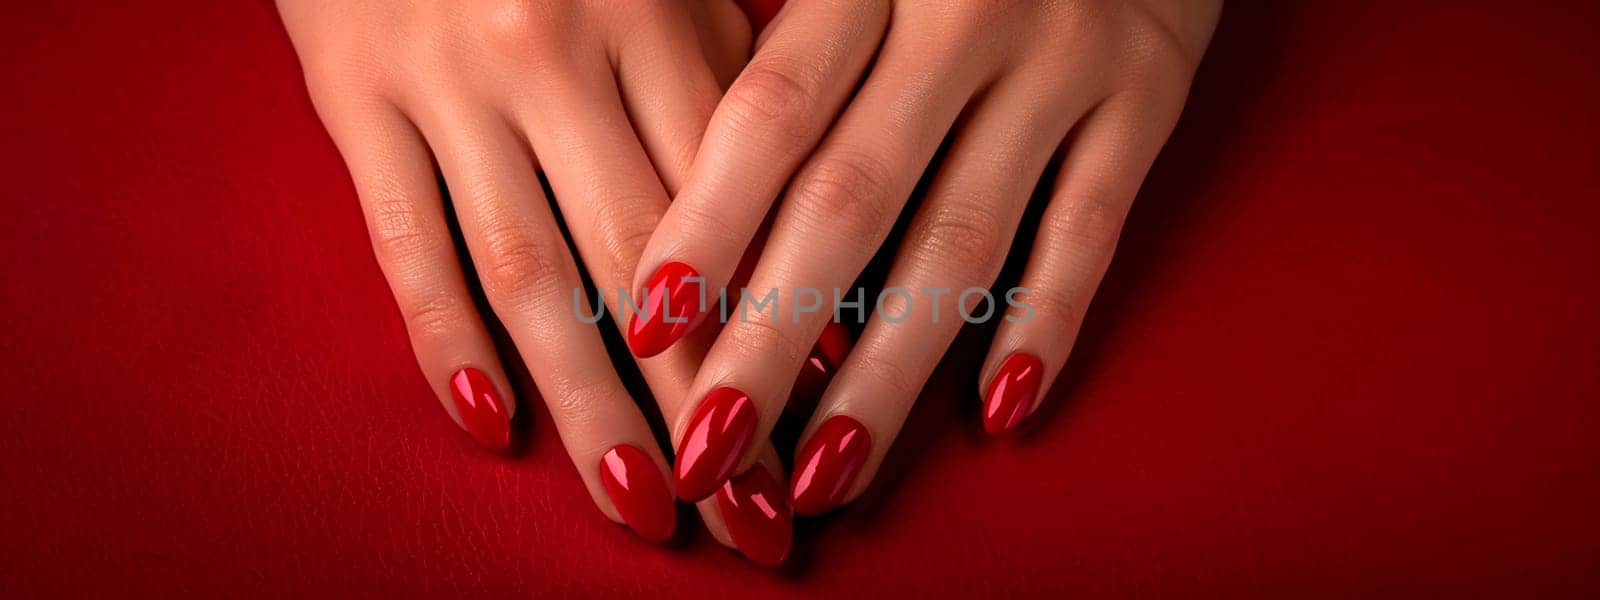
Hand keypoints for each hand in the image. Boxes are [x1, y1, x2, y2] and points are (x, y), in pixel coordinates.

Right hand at [277, 0, 802, 558]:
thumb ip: (726, 89)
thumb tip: (810, 243)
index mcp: (654, 11)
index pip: (735, 198)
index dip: (779, 317)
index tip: (822, 419)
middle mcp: (554, 49)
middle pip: (645, 260)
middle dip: (705, 400)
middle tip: (751, 515)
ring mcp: (448, 79)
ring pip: (532, 276)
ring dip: (592, 408)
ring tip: (641, 508)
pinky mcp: (354, 97)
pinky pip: (406, 244)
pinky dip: (446, 343)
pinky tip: (491, 427)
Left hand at [628, 0, 1220, 509]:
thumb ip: (793, 54)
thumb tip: (680, 202)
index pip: (769, 114)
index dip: (704, 226)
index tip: (644, 328)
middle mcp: (963, 13)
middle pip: (849, 200)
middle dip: (771, 338)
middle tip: (711, 449)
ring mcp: (1063, 60)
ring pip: (962, 241)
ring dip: (889, 371)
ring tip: (824, 474)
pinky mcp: (1148, 100)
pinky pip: (1090, 233)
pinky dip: (1047, 326)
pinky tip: (999, 417)